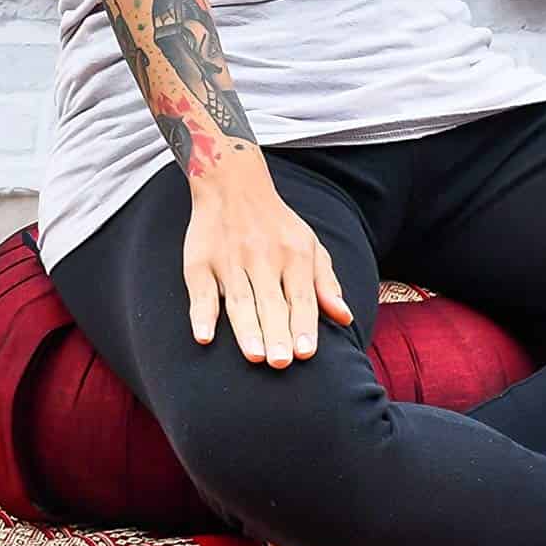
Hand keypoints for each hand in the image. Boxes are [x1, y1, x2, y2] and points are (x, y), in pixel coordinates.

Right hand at [185, 159, 359, 364]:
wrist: (233, 182)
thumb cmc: (277, 225)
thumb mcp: (310, 245)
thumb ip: (326, 283)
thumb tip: (345, 317)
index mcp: (294, 254)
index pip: (300, 296)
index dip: (303, 325)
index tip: (305, 353)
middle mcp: (262, 257)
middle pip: (270, 302)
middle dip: (277, 332)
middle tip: (281, 363)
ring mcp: (230, 259)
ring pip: (239, 299)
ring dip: (246, 329)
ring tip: (255, 355)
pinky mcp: (200, 261)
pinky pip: (200, 291)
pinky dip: (201, 313)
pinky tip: (205, 335)